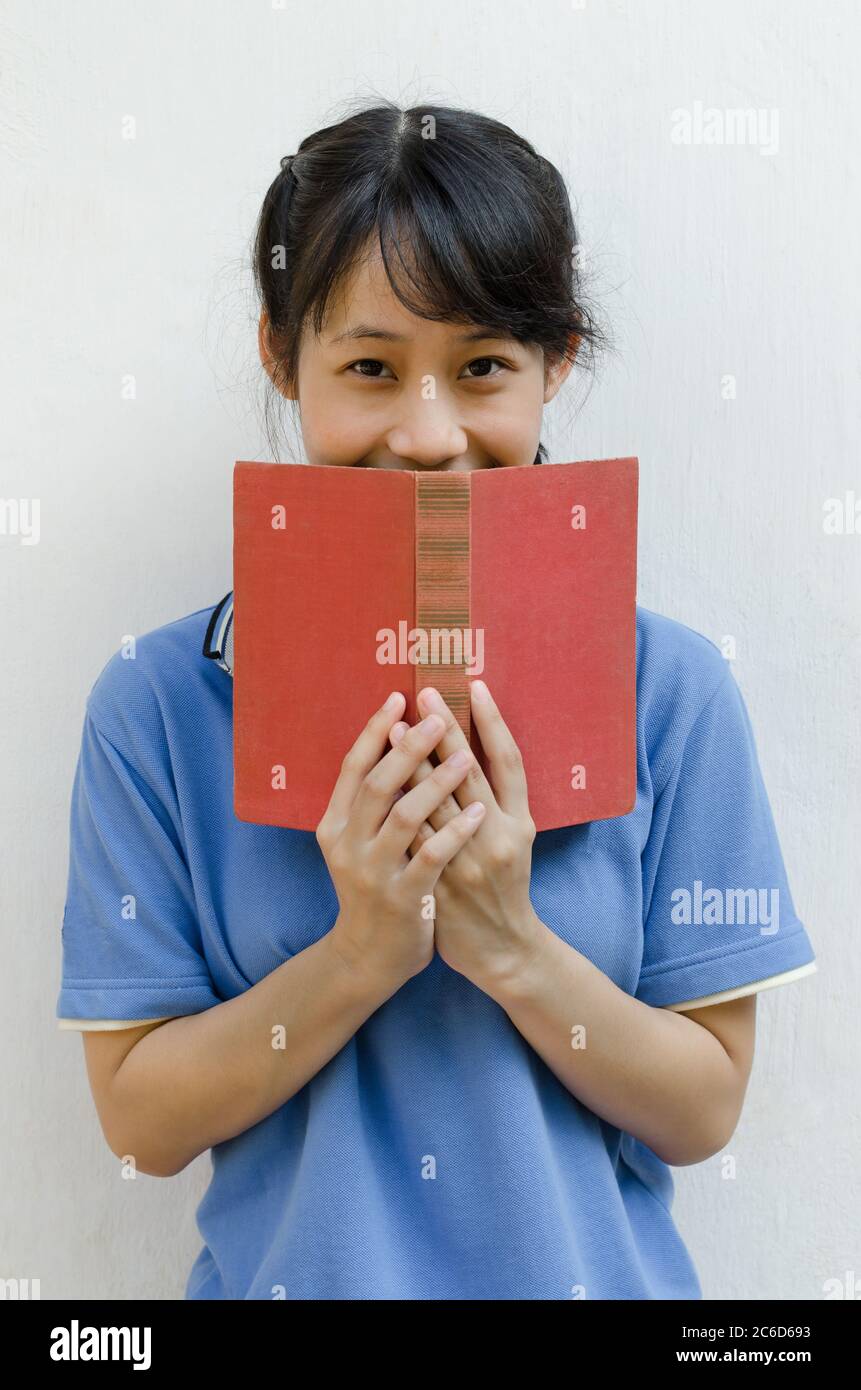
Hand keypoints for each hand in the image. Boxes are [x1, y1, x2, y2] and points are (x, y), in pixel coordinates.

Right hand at [316, 691, 486, 993]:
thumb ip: (369, 803)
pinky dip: (456, 831)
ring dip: (437, 781)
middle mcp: (348, 845)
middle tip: (439, 715)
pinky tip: (478, 811)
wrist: (369, 957)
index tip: (399, 697)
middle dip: (410, 746)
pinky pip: (432, 857)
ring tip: (465, 755)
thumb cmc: (374, 888)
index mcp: (335, 825)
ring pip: (405, 816)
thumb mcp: (357, 844)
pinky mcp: (402, 899)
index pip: (352, 766)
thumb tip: (398, 741)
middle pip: (378, 783)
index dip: (375, 730)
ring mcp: (374, 873)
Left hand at [387, 681, 545, 992]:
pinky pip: (413, 838)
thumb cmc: (505, 888)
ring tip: (394, 729)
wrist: (502, 951)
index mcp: (521, 822)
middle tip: (425, 694)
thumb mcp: (515, 840)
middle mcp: (498, 836)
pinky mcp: (442, 882)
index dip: (493, 722)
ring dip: (412, 763)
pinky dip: (396, 808)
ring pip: (435, 802)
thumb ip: (498, 801)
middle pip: (469, 773)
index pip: (510, 761)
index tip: (474, 687)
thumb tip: (470, 751)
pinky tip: (378, 783)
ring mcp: (469, 861)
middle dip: (445, 730)